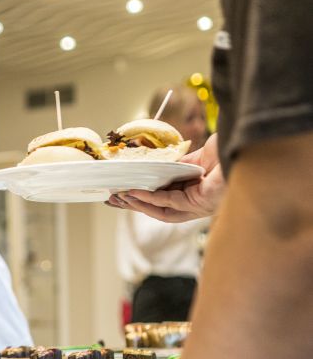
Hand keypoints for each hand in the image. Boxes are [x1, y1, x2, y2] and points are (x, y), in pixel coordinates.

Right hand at [108, 133, 224, 221]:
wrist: (245, 148)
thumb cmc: (227, 152)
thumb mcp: (194, 157)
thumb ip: (175, 163)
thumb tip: (152, 162)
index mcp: (193, 191)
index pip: (161, 198)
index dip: (141, 196)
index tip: (122, 191)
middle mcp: (194, 202)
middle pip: (157, 208)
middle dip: (133, 204)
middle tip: (112, 198)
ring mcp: (196, 205)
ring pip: (159, 210)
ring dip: (137, 205)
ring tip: (119, 197)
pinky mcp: (197, 203)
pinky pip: (167, 202)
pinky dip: (148, 198)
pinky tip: (133, 192)